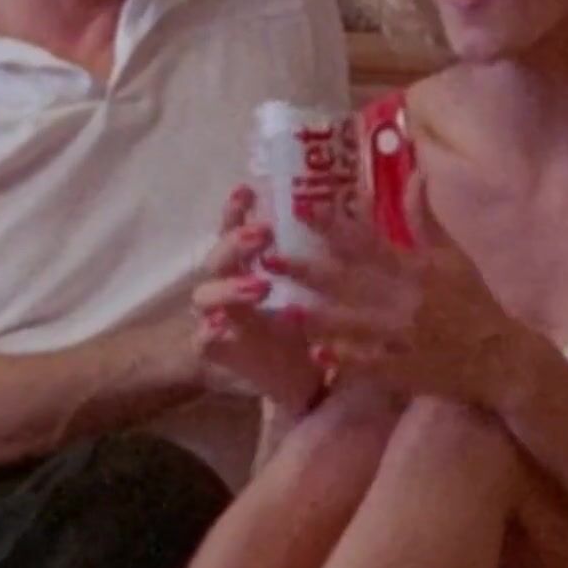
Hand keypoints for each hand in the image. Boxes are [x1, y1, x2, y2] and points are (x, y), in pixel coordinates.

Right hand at [194, 184, 321, 408]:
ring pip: (205, 295)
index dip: (236, 208)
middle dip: (237, 242)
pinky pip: (205, 340)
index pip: (235, 227)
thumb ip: (328, 247)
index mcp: (248, 263)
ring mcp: (216, 317)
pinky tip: (224, 326)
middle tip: (265, 234)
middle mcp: (226, 285)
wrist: (306, 378)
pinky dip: (212, 332)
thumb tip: (362, 198)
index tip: (248, 190)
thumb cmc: (311, 322)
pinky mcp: (216, 350)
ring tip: (260, 286)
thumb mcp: (324, 283)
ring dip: (230, 287)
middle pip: (218, 256)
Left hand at [272, 178, 531, 408]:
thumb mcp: (454, 257)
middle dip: (307, 269)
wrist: (501, 358)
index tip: (302, 210)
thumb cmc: (475, 303)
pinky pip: (367, 364)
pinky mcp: (402, 370)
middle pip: (348, 282)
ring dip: (315, 316)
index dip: (334, 226)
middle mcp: (405, 301)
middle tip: (269, 257)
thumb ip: (426, 219)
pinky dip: (343, 358)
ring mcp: (402, 338)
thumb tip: (415, 174)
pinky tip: (315, 352)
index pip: (368, 242)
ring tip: (281, 308)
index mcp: (417, 269)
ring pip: (350, 324)